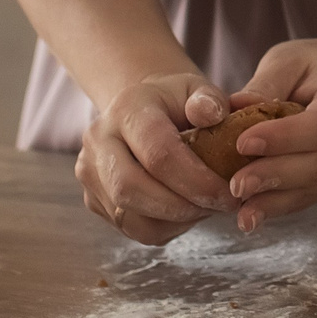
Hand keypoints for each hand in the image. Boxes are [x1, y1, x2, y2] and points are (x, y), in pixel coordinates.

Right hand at [76, 69, 235, 244]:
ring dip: (174, 221)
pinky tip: (185, 211)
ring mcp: (89, 172)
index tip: (227, 194)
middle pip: (130, 189)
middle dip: (181, 207)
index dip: (195, 180)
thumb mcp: (196, 89)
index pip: (157, 153)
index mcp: (126, 109)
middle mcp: (99, 140)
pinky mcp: (91, 198)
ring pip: (128, 216)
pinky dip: (163, 228)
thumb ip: (209, 99)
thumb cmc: (176, 102)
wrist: (140, 109)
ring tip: (205, 208)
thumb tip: (212, 114)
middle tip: (219, 207)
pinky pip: (129, 228)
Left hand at [221, 38, 316, 232]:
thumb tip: (232, 107)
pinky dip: (278, 207)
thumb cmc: (312, 68)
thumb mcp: (289, 60)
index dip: (284, 137)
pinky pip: (307, 198)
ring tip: (241, 210)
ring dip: (275, 201)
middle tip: (236, 185)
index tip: (242, 143)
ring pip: (314, 187)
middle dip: (276, 176)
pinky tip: (251, 214)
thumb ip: (265, 83)